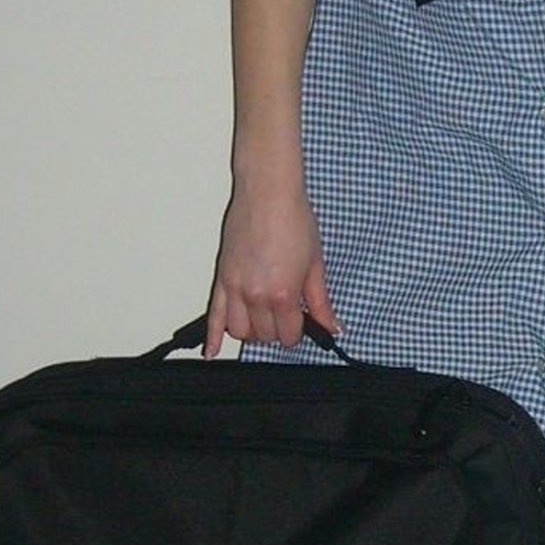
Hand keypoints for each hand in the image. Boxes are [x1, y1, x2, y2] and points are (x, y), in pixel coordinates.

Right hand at [205, 180, 336, 356]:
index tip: (303, 322)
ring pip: (240, 331)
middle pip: (264, 335)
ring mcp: (235, 288)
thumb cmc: (294, 220)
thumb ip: (321, 302)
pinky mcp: (222, 277)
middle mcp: (256, 295)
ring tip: (263, 318)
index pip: (289, 335)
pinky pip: (213, 315)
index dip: (299, 332)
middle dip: (277, 330)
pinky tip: (212, 351)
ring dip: (252, 331)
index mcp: (283, 294)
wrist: (269, 193)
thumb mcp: (315, 264)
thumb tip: (332, 327)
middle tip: (287, 315)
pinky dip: (212, 337)